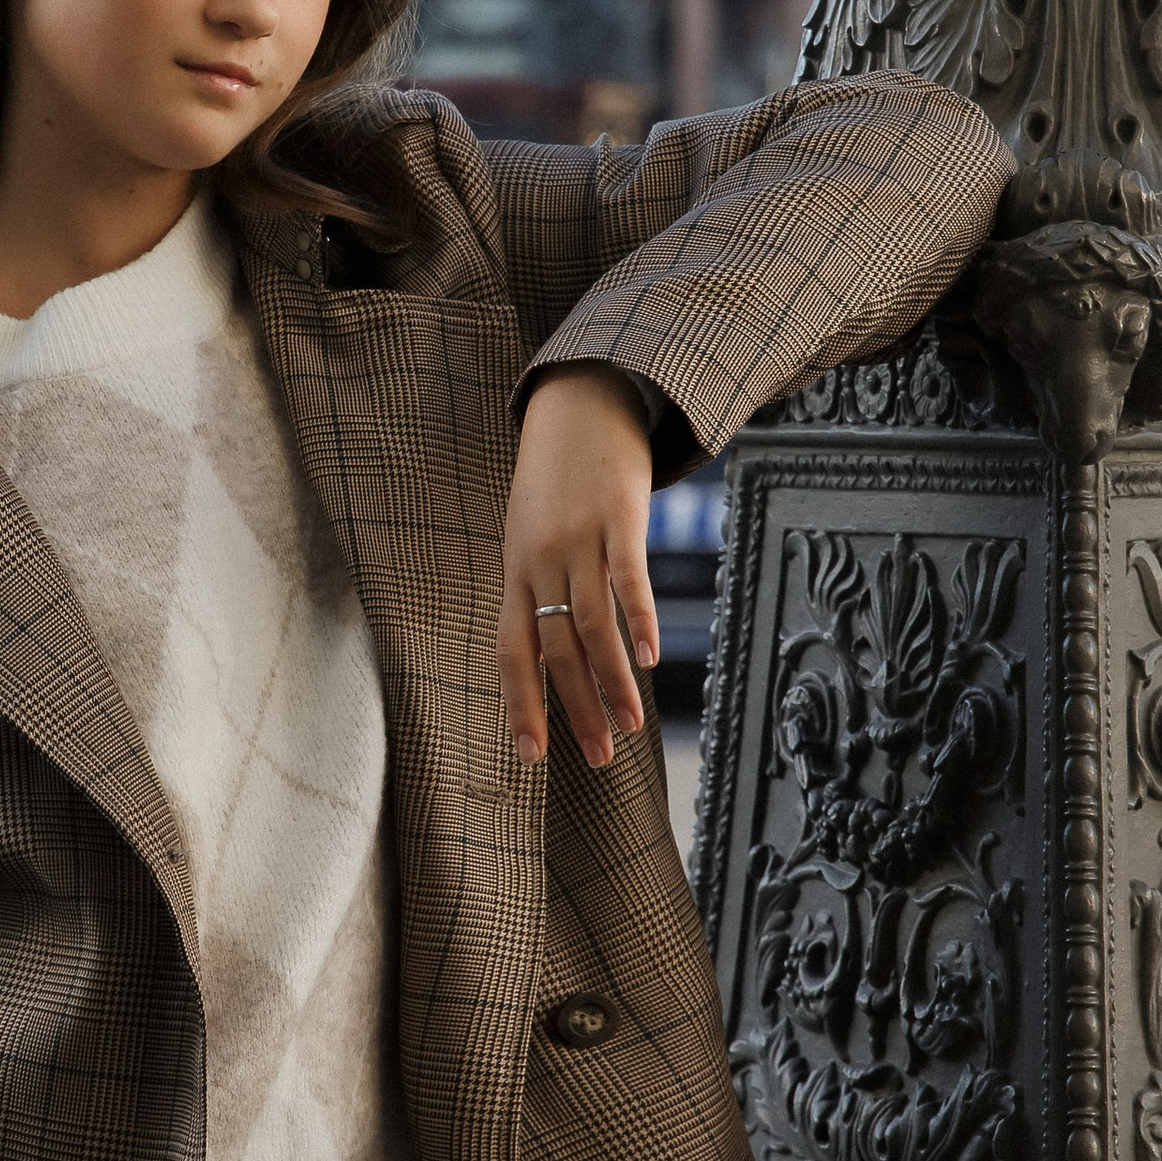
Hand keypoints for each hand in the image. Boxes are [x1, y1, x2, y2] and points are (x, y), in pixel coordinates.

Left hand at [499, 368, 658, 769]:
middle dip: (575, 709)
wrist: (578, 403)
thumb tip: (554, 647)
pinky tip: (651, 657)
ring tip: (630, 725)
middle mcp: (539, 561)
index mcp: (516, 571)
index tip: (530, 756)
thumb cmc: (556, 478)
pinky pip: (626, 578)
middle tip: (597, 757)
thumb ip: (539, 586)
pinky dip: (639, 620)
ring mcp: (578, 539)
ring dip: (611, 681)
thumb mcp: (532, 533)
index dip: (519, 704)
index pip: (510, 651)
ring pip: (589, 624)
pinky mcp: (617, 517)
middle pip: (554, 648)